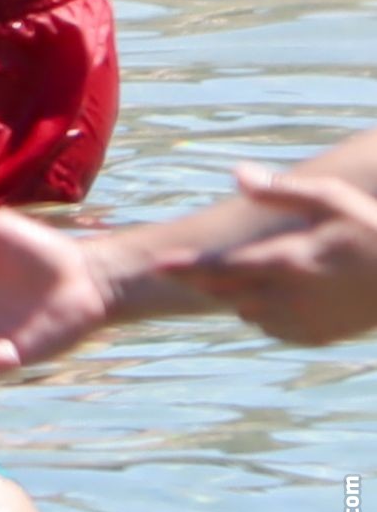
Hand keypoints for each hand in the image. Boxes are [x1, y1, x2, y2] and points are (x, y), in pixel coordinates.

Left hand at [156, 163, 376, 344]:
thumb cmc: (373, 230)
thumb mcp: (331, 199)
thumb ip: (280, 189)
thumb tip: (236, 174)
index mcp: (288, 262)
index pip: (222, 268)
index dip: (186, 267)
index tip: (156, 263)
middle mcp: (290, 298)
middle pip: (224, 292)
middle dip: (197, 280)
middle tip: (173, 268)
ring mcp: (303, 322)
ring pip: (245, 312)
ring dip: (234, 295)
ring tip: (238, 272)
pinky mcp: (317, 337)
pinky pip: (272, 328)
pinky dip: (262, 313)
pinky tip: (271, 293)